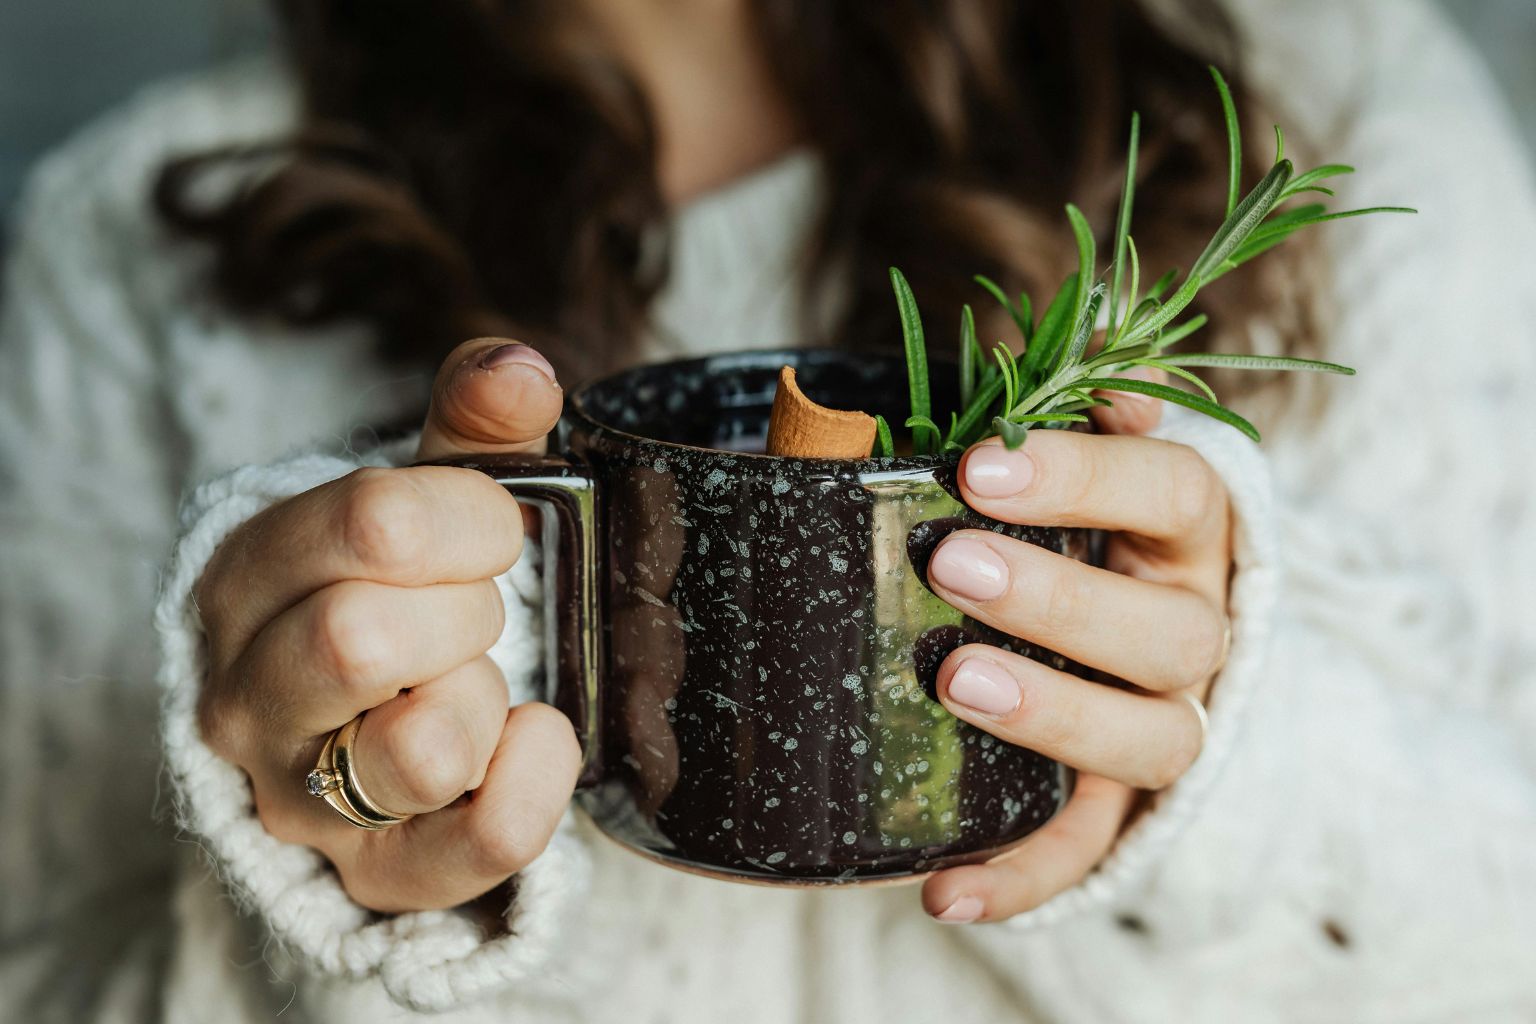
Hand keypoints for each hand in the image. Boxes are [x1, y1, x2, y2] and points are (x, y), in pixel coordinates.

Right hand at [195, 338, 579, 912]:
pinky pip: (478, 843)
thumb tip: (521, 369)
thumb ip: (473, 429)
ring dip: (483, 698)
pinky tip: (537, 736)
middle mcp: (250, 695)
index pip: (371, 523)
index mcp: (251, 576)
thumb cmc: (400, 594)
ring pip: (418, 750)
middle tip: (478, 611)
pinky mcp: (377, 875)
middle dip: (465, 610)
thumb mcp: (426, 502)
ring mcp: (304, 798)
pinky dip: (535, 782)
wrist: (369, 726)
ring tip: (478, 682)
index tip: (494, 529)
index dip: (470, 517)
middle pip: (361, 637)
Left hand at [921, 379, 1231, 923]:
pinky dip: (1023, 876)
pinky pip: (1090, 850)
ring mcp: (1166, 722)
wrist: (1134, 638)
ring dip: (1055, 716)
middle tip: (951, 565)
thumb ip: (1058, 412)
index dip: (1087, 477)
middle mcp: (1196, 628)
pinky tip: (944, 891)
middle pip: (1168, 631)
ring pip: (1149, 739)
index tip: (979, 464)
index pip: (1172, 489)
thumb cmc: (1080, 527)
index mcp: (1187, 532)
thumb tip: (1043, 344)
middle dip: (1061, 599)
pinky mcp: (1121, 804)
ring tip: (955, 684)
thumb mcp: (1072, 463)